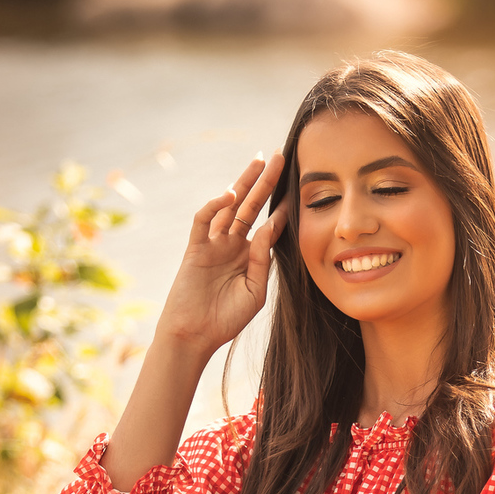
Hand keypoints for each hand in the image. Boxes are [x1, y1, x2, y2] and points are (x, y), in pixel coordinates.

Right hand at [157, 151, 286, 359]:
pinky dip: (215, 206)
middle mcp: (232, 245)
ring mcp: (213, 244)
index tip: (299, 190)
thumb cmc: (225, 319)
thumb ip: (262, 260)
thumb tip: (269, 227)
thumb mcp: (254, 291)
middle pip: (251, 206)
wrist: (194, 335)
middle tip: (280, 157)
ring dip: (243, 183)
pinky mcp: (195, 248)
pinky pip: (204, 220)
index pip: (269, 225)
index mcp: (249, 257)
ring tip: (258, 162)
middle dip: (265, 182)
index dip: (282, 208)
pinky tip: (230, 194)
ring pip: (229, 206)